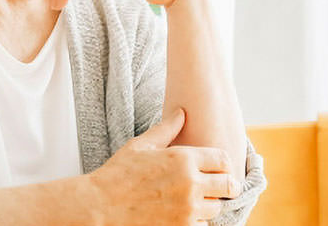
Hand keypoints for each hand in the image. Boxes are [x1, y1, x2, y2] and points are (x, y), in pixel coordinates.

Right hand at [87, 107, 240, 225]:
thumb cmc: (118, 174)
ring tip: (194, 200)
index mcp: (183, 158)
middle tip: (216, 188)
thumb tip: (182, 112)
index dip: (223, 164)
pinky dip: (196, 222)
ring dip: (209, 205)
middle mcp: (190, 184)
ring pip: (217, 209)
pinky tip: (182, 214)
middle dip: (225, 186)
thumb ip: (166, 129)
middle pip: (229, 186)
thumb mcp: (141, 145)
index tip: (217, 169)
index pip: (223, 160)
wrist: (99, 206)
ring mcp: (187, 210)